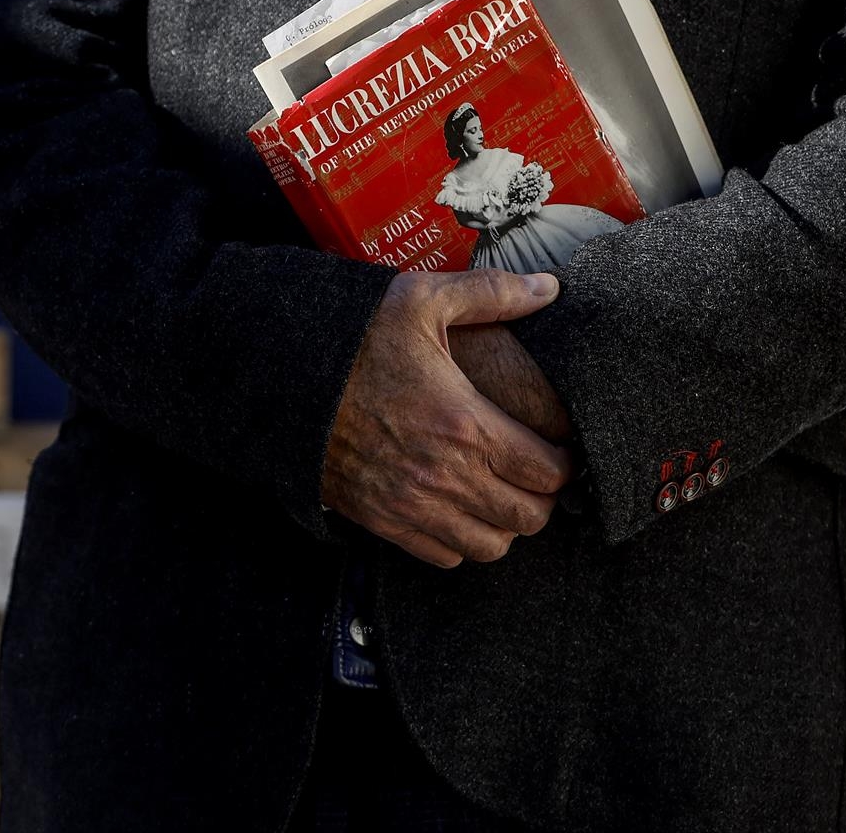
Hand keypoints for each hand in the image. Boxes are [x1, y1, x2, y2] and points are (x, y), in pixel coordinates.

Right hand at [321, 269, 573, 567]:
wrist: (280, 377)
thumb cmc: (353, 337)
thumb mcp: (420, 300)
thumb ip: (490, 293)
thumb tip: (550, 288)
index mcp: (465, 423)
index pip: (549, 472)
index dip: (564, 463)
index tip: (557, 447)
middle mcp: (444, 475)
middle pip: (528, 516)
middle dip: (540, 496)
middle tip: (532, 470)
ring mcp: (411, 505)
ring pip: (492, 546)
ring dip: (503, 523)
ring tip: (496, 491)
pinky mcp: (382, 521)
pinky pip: (445, 557)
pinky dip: (460, 540)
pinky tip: (455, 505)